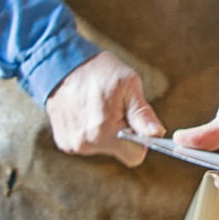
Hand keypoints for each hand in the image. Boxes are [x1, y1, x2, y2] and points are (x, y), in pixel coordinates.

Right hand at [45, 50, 163, 165]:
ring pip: (102, 148)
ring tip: (98, 107)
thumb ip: (142, 113)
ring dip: (105, 132)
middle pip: (118, 151)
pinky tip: (86, 112)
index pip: (134, 156)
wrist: (62, 63)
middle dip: (121, 133)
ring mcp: (72, 144)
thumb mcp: (128, 84)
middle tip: (114, 108)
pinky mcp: (64, 142)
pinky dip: (90, 131)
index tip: (134, 123)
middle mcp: (85, 143)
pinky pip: (87, 144)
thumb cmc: (98, 71)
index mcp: (104, 130)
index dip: (140, 141)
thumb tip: (156, 133)